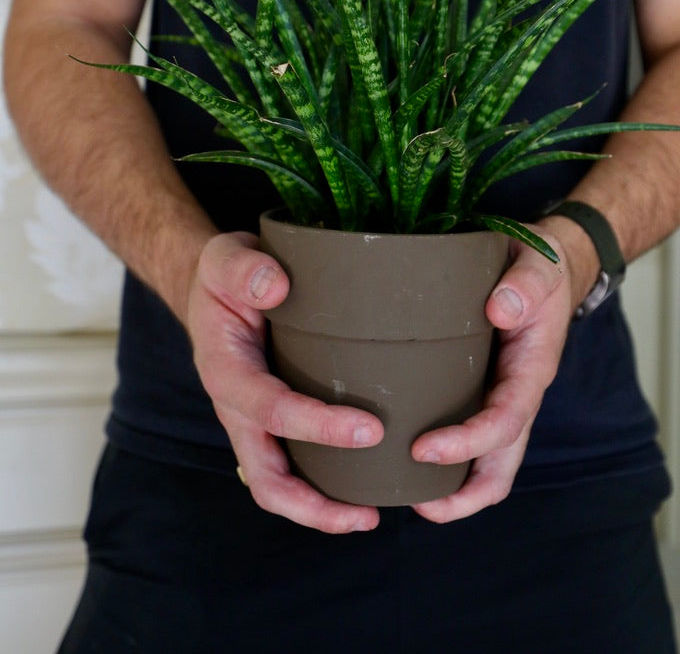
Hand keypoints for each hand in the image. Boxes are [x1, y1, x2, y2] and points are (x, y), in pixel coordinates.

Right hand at [186, 231, 383, 532]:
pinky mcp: (272, 421)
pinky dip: (322, 484)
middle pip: (265, 478)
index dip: (317, 426)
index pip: (270, 410)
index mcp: (225, 371)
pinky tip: (364, 483)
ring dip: (319, 509)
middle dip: (313, 504)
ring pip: (276, 484)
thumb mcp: (226, 258)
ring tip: (370, 516)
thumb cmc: (225, 275)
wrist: (213, 286)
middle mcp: (236, 408)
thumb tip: (276, 287)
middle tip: (367, 514)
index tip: (369, 429)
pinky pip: (291, 464)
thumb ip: (245, 270)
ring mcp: (252, 420)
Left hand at [410, 223, 577, 522]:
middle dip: (464, 496)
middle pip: (500, 465)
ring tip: (400, 493)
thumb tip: (500, 311)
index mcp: (531, 370)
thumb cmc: (539, 268)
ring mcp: (498, 396)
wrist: (543, 265)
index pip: (505, 423)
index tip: (423, 450)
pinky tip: (400, 453)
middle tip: (415, 505)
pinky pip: (464, 431)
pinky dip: (442, 455)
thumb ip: (524, 285)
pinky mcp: (478, 388)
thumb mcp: (538, 266)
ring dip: (452, 487)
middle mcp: (516, 393)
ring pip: (484, 460)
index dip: (467, 444)